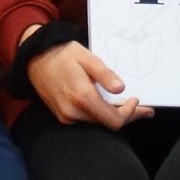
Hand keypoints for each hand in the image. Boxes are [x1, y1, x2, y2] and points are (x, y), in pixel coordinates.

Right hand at [28, 40, 150, 129]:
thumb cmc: (63, 54)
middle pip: (107, 124)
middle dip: (127, 116)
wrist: (35, 58)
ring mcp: (66, 116)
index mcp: (82, 98)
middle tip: (144, 110)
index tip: (137, 100)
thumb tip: (121, 89)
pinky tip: (109, 106)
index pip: (113, 120)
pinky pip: (87, 120)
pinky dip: (101, 114)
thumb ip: (105, 75)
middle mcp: (73, 112)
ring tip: (129, 106)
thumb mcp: (88, 58)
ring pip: (98, 123)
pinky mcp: (62, 116)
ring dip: (114, 116)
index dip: (130, 114)